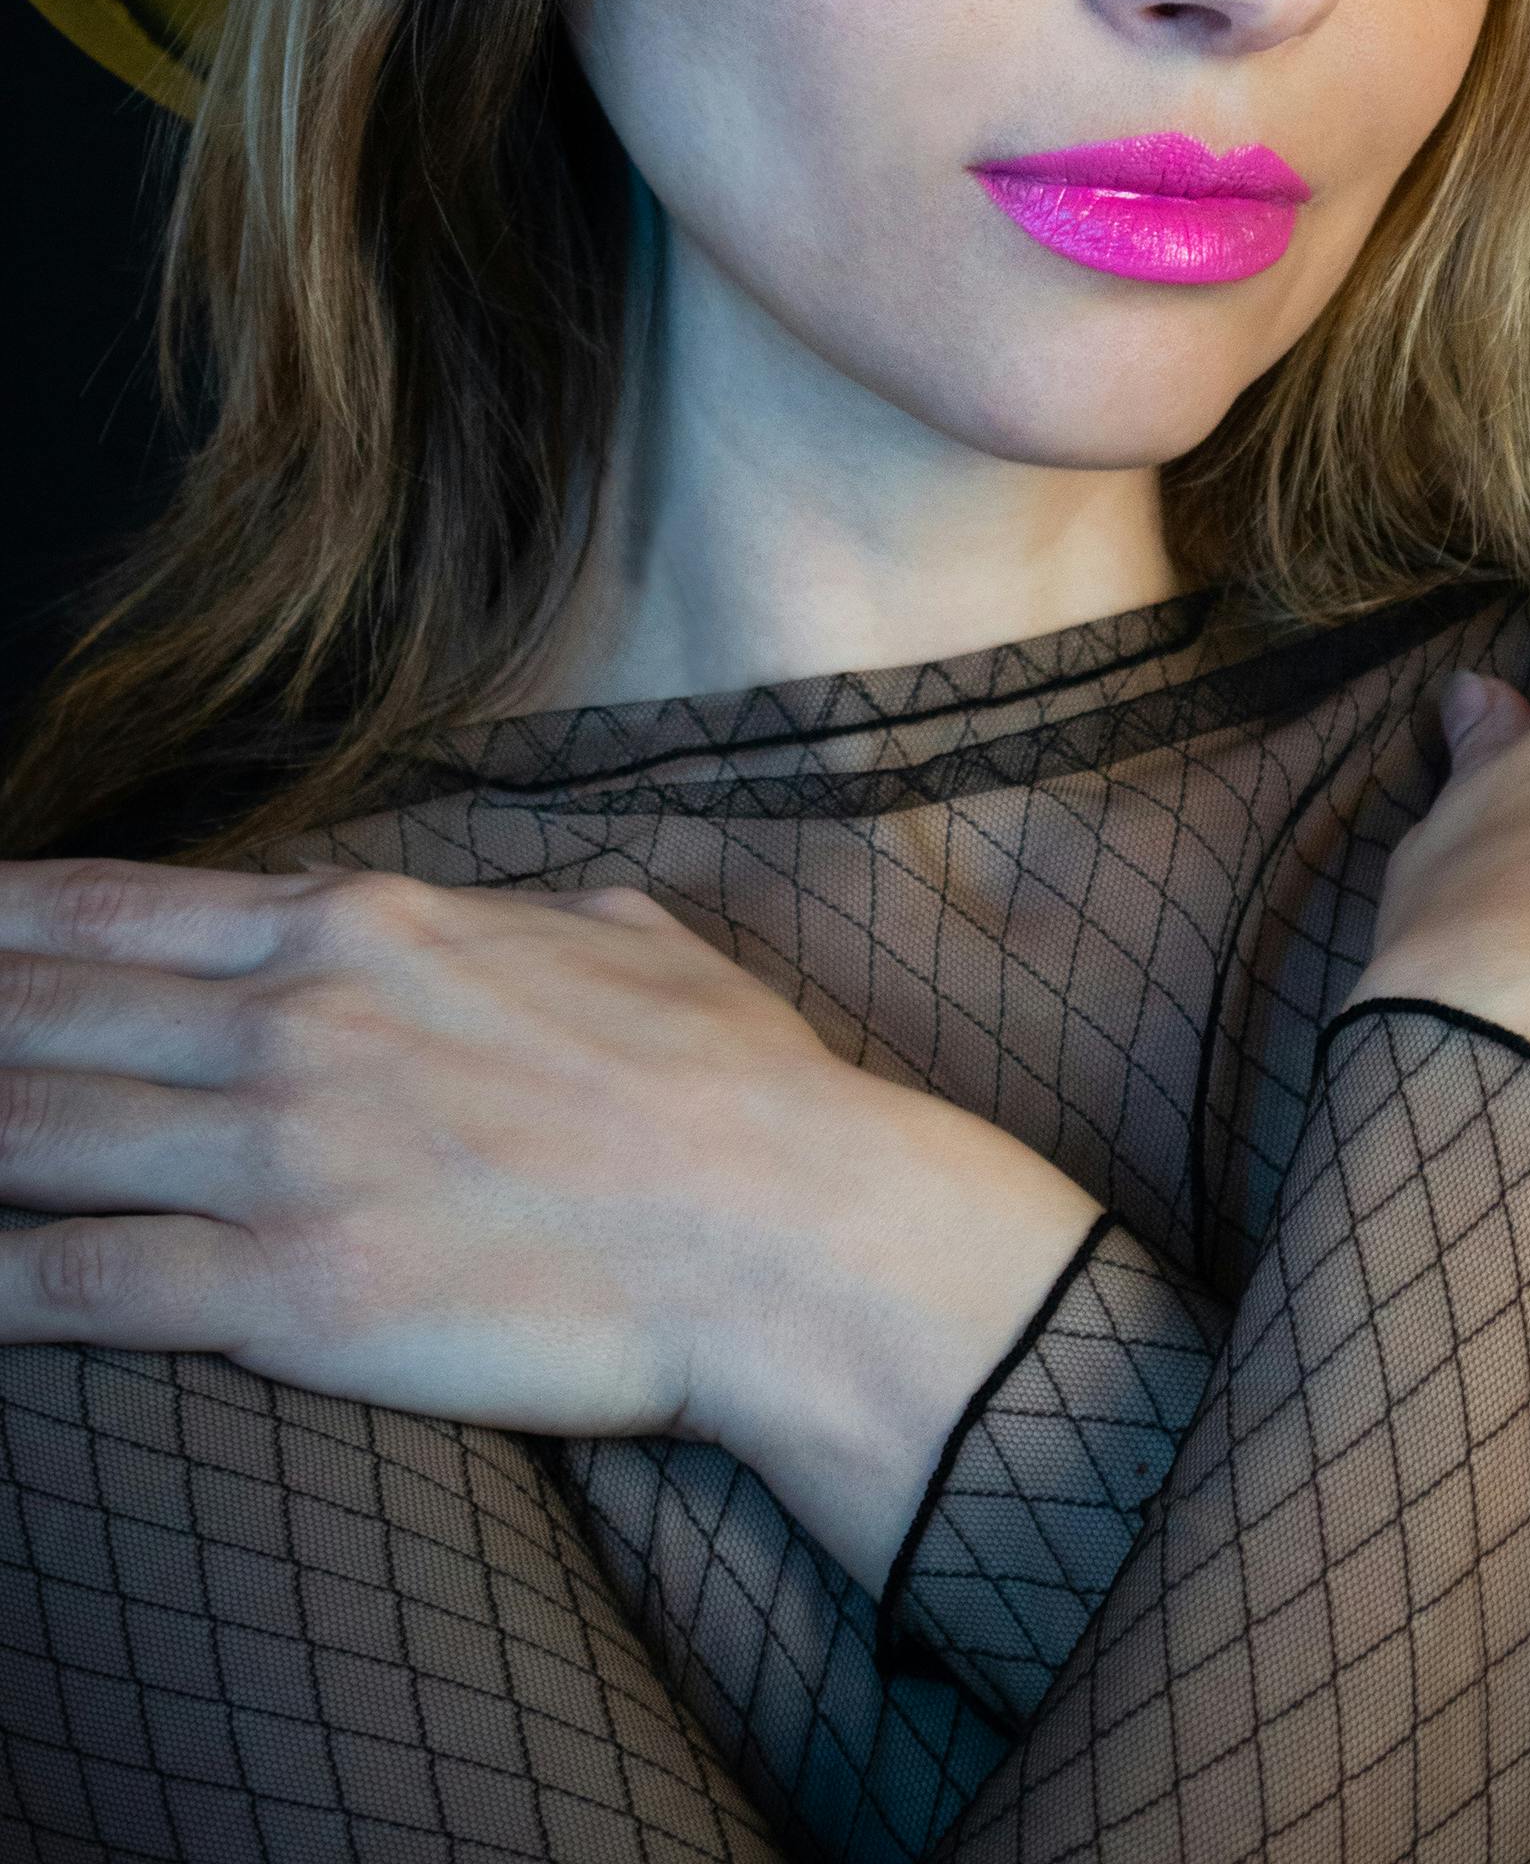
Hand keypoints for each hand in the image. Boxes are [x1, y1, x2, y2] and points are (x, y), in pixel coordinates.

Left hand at [0, 863, 1099, 1590]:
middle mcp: (292, 1019)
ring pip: (30, 1130)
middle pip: (38, 1010)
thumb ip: (533, 915)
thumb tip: (532, 914)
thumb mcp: (624, 936)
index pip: (115, 909)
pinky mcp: (285, 1290)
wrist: (783, 1223)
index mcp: (361, 927)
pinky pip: (78, 1282)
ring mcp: (277, 1152)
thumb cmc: (725, 1082)